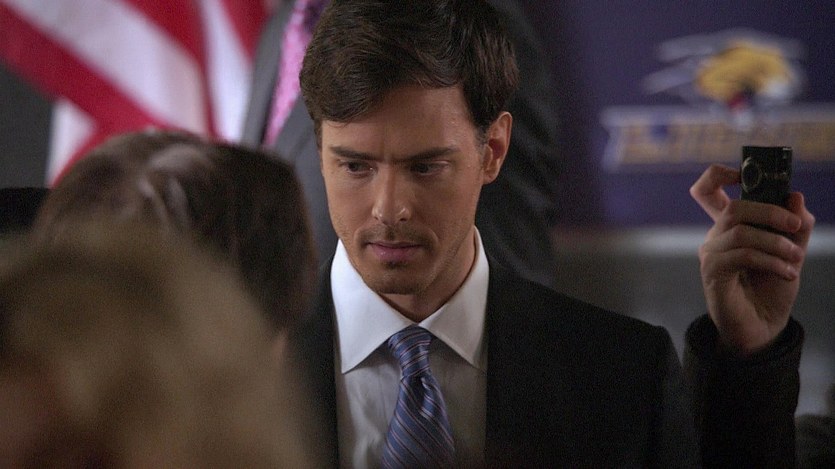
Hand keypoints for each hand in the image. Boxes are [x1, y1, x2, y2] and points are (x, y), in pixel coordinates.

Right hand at [690, 164, 814, 354]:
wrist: (764, 328)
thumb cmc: (772, 289)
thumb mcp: (791, 252)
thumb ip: (795, 226)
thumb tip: (796, 195)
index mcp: (730, 226)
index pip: (707, 190)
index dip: (719, 174)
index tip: (745, 174)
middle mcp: (715, 237)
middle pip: (733, 207)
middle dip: (770, 212)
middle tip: (796, 227)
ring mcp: (711, 254)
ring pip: (741, 231)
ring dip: (776, 243)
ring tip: (795, 260)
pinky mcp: (713, 273)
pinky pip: (742, 255)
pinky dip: (771, 261)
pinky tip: (787, 272)